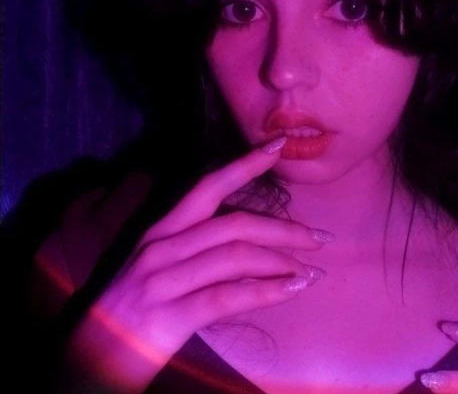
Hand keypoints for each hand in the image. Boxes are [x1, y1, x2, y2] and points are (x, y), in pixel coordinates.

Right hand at [64, 137, 332, 392]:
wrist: (91, 358)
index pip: (207, 186)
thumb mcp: (162, 270)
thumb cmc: (134, 311)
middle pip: (234, 223)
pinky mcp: (169, 314)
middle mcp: (162, 247)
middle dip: (284, 228)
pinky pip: (228, 295)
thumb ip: (202, 252)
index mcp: (161, 231)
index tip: (278, 145)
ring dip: (282, 261)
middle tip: (319, 238)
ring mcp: (164, 279)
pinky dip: (267, 291)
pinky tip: (292, 290)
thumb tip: (258, 248)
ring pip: (235, 256)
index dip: (244, 164)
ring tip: (310, 271)